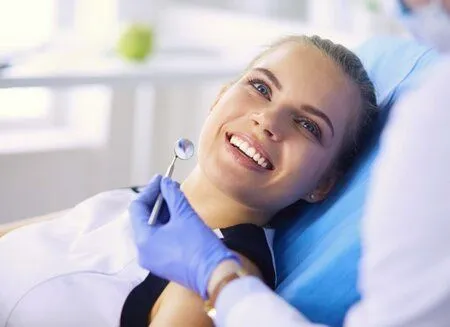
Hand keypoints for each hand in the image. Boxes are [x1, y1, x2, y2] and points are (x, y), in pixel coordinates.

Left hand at [129, 175, 239, 298]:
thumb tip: (165, 182)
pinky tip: (178, 214)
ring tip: (176, 197)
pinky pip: (159, 239)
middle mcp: (143, 252)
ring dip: (163, 212)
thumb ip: (172, 195)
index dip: (150, 190)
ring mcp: (152, 259)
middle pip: (143, 218)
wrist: (214, 274)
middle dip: (157, 200)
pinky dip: (166, 225)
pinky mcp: (163, 263)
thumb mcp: (185, 215)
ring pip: (152, 228)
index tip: (161, 178)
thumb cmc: (199, 245)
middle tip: (170, 185)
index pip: (137, 207)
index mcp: (143, 240)